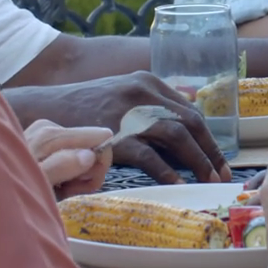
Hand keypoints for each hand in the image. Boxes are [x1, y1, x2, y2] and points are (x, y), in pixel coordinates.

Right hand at [2, 73, 232, 184]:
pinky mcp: (114, 135)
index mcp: (148, 83)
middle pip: (190, 121)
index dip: (208, 136)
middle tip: (222, 174)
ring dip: (198, 161)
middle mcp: (143, 93)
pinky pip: (149, 156)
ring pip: (177, 136)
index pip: (190, 110)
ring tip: (209, 181)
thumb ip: (151, 101)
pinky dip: (168, 171)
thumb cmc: (83, 107)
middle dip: (211, 150)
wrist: (44, 108)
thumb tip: (186, 112)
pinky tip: (179, 184)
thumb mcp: (121, 93)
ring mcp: (129, 113)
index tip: (219, 158)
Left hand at [22, 121, 114, 198]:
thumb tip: (89, 155)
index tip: (79, 185)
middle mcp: (51, 128)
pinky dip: (64, 172)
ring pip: (82, 153)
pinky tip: (49, 181)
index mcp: (53, 134)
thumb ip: (61, 167)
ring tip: (55, 188)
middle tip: (65, 190)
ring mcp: (44, 132)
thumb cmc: (10, 186)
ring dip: (75, 175)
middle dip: (86, 172)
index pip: (101, 140)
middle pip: (92, 147)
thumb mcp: (37, 183)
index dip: (97, 167)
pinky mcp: (40, 140)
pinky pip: (67, 155)